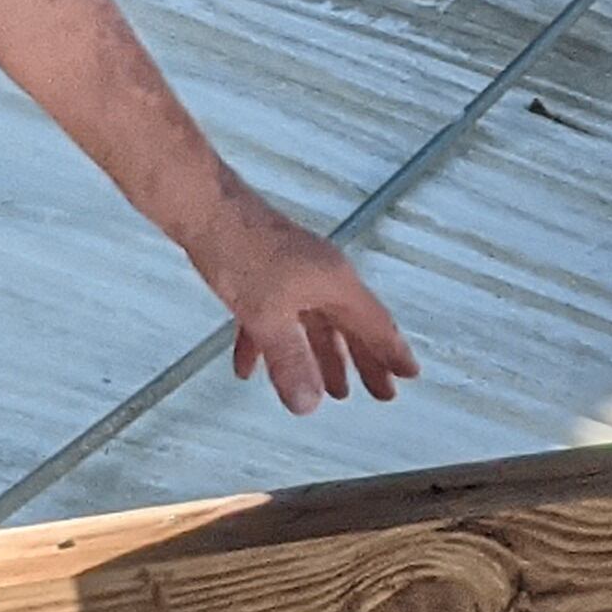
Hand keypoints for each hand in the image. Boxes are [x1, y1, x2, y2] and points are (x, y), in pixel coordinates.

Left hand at [181, 185, 421, 416]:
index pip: (374, 323)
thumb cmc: (240, 248)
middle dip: (363, 361)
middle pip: (349, 325)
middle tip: (379, 392)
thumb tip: (308, 404)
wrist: (203, 207)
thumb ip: (289, 361)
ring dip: (320, 357)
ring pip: (313, 323)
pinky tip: (249, 369)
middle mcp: (320, 275)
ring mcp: (293, 273)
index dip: (392, 352)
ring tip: (329, 389)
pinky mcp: (264, 274)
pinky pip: (274, 317)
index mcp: (334, 282)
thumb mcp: (267, 316)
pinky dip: (267, 344)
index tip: (409, 373)